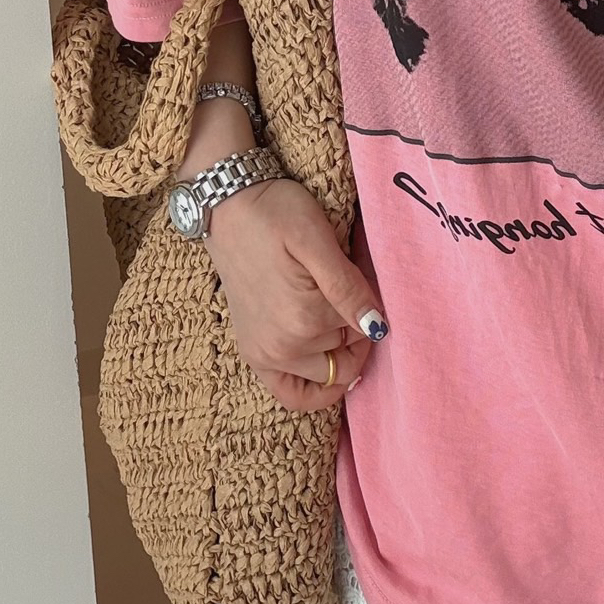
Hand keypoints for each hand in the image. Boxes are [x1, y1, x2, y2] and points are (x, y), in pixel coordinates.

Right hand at [203, 176, 386, 413]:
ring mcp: (265, 356)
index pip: (364, 329)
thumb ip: (347, 287)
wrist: (226, 207)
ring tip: (333, 313)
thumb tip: (377, 328)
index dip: (371, 305)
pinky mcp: (254, 354)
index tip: (359, 279)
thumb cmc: (275, 214)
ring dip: (339, 351)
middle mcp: (283, 348)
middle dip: (357, 330)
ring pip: (328, 373)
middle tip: (348, 294)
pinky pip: (292, 395)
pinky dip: (314, 392)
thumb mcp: (317, 240)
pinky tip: (327, 370)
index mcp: (303, 318)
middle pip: (348, 355)